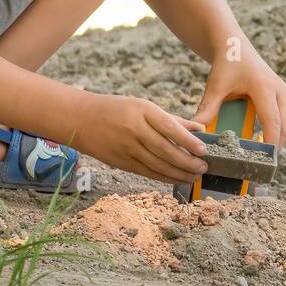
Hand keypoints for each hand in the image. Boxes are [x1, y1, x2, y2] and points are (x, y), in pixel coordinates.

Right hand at [75, 93, 210, 183]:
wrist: (82, 120)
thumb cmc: (118, 109)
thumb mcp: (144, 106)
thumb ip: (172, 119)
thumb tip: (199, 130)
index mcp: (142, 111)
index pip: (169, 128)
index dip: (188, 141)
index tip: (203, 150)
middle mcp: (134, 130)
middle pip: (165, 150)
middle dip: (187, 162)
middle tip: (203, 167)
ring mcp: (126, 148)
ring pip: (157, 165)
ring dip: (178, 173)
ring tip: (194, 176)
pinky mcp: (121, 163)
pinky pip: (147, 172)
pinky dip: (164, 178)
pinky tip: (177, 179)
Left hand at [193, 39, 285, 150]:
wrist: (234, 45)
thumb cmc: (226, 64)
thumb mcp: (215, 86)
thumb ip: (207, 108)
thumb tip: (196, 132)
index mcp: (264, 88)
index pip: (273, 122)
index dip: (270, 143)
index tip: (263, 161)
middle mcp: (279, 89)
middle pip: (284, 126)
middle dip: (276, 146)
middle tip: (263, 165)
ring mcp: (283, 91)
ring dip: (277, 138)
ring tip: (262, 156)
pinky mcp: (282, 93)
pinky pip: (284, 116)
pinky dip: (277, 129)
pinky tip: (264, 141)